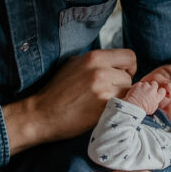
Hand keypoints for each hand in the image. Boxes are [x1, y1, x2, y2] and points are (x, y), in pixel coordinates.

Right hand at [3, 49, 136, 153]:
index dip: (128, 67)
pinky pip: (122, 107)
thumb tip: (116, 63)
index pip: (130, 57)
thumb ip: (96, 61)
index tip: (121, 76)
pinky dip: (115, 110)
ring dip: (119, 99)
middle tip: (106, 94)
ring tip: (101, 104)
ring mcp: (103, 91)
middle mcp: (101, 71)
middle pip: (129, 78)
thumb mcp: (74, 64)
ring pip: (127, 94)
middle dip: (121, 86)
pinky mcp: (104, 109)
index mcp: (94, 57)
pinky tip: (100, 112)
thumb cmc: (56, 91)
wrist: (40, 114)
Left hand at [122, 80, 165, 114]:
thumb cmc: (142, 111)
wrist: (132, 107)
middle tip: (148, 91)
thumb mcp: (152, 109)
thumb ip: (155, 103)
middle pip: (155, 84)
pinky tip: (136, 91)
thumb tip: (155, 100)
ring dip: (144, 87)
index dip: (159, 91)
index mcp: (157, 97)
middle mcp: (152, 90)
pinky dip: (138, 87)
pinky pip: (140, 83)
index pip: (163, 90)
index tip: (156, 93)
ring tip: (140, 92)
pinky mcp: (138, 84)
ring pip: (147, 83)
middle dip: (152, 86)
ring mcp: (145, 86)